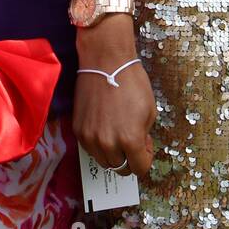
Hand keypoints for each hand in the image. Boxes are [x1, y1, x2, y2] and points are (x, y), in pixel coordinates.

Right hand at [73, 22, 155, 176]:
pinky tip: (104, 126)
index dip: (145, 158)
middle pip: (120, 168)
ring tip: (116, 133)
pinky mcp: (78, 130)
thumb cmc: (131, 82)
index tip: (145, 146)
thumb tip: (138, 147)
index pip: (140, 168)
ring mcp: (90, 138)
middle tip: (131, 139)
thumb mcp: (150, 111)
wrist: (104, 60)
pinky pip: (90, 148)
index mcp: (130, 140)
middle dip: (129, 157)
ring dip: (113, 153)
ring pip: (104, 161)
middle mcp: (108, 144)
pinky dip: (99, 144)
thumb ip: (144, 136)